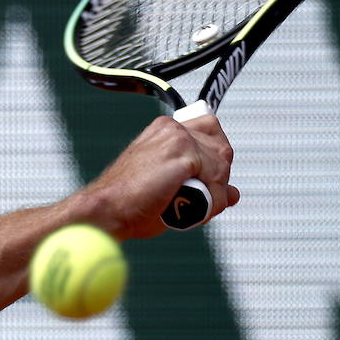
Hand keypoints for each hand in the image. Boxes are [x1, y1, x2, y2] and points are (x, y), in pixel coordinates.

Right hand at [82, 112, 239, 240]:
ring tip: (186, 207)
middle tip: (193, 199)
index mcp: (165, 130)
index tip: (201, 182)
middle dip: (216, 179)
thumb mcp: (171, 189)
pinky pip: (216, 182)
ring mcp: (179, 138)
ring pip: (222, 167)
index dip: (213, 161)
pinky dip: (209, 202)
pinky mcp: (184, 154)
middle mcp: (173, 128)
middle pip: (223, 150)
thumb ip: (203, 185)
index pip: (211, 132)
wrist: (106, 209)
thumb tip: (233, 194)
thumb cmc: (129, 203)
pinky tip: (188, 210)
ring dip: (213, 194)